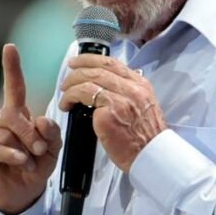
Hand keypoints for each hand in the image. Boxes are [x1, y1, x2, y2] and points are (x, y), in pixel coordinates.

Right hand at [0, 44, 61, 214]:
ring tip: (27, 162)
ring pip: (4, 133)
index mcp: (18, 115)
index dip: (12, 67)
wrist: (24, 193)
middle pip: (13, 114)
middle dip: (31, 134)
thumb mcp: (53, 148)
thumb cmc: (37, 166)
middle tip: (41, 151)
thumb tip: (39, 120)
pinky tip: (18, 162)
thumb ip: (51, 132)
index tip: (10, 48)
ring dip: (23, 149)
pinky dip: (11, 155)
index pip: (15, 87)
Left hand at [58, 54, 164, 172]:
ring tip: (64, 94)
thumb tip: (105, 88)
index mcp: (141, 84)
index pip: (112, 63)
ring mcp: (121, 98)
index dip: (91, 60)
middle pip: (99, 68)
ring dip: (71, 85)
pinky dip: (70, 97)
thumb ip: (128, 94)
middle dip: (77, 70)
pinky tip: (67, 106)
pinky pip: (83, 95)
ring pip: (89, 79)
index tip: (78, 63)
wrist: (150, 155)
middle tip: (66, 79)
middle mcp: (132, 87)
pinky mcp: (109, 111)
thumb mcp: (142, 107)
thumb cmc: (144, 137)